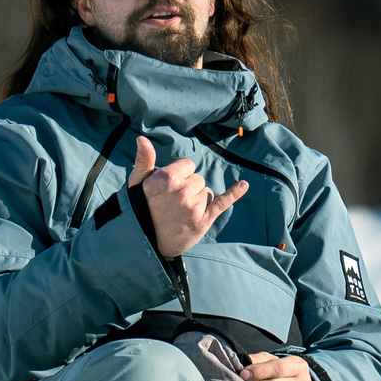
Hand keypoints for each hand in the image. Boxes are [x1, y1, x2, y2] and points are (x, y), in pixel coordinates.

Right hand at [128, 135, 246, 257]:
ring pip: (206, 192)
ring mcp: (194, 207)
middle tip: (172, 203)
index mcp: (167, 178)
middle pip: (198, 179)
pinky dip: (234, 193)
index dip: (180, 175)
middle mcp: (182, 191)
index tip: (169, 188)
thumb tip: (142, 138)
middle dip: (189, 188)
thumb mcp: (137, 182)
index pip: (188, 166)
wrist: (145, 242)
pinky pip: (223, 202)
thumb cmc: (141, 209)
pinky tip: (244, 185)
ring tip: (180, 213)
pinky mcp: (203, 221)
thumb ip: (144, 159)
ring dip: (197, 199)